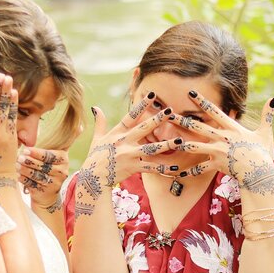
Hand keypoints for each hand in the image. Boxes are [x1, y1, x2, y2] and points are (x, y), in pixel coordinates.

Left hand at [18, 146, 69, 210]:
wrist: (47, 191)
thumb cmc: (45, 168)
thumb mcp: (47, 158)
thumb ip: (41, 150)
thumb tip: (25, 142)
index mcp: (63, 159)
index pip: (49, 155)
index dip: (37, 153)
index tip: (25, 150)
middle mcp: (62, 171)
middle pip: (43, 165)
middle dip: (29, 161)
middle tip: (19, 158)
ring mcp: (55, 183)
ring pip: (37, 175)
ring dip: (25, 170)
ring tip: (17, 166)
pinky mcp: (46, 192)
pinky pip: (33, 184)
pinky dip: (24, 179)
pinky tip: (18, 175)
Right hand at [73, 95, 191, 215]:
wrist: (93, 178)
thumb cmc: (95, 157)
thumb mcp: (97, 138)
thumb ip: (100, 123)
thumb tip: (96, 107)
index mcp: (117, 133)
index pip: (131, 115)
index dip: (141, 104)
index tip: (152, 94)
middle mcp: (124, 142)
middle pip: (144, 128)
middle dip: (158, 119)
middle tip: (170, 110)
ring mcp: (129, 155)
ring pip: (151, 148)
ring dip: (166, 144)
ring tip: (179, 140)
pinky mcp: (133, 167)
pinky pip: (151, 168)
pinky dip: (163, 168)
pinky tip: (175, 167)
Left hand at [162, 92, 273, 192]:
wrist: (260, 172)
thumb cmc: (263, 152)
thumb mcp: (266, 132)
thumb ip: (267, 115)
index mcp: (232, 128)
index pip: (214, 112)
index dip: (202, 101)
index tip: (191, 93)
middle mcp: (222, 138)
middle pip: (198, 127)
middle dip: (182, 120)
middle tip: (168, 114)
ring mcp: (217, 151)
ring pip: (194, 146)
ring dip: (180, 143)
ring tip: (167, 140)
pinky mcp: (216, 164)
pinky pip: (200, 168)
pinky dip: (189, 172)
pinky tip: (177, 173)